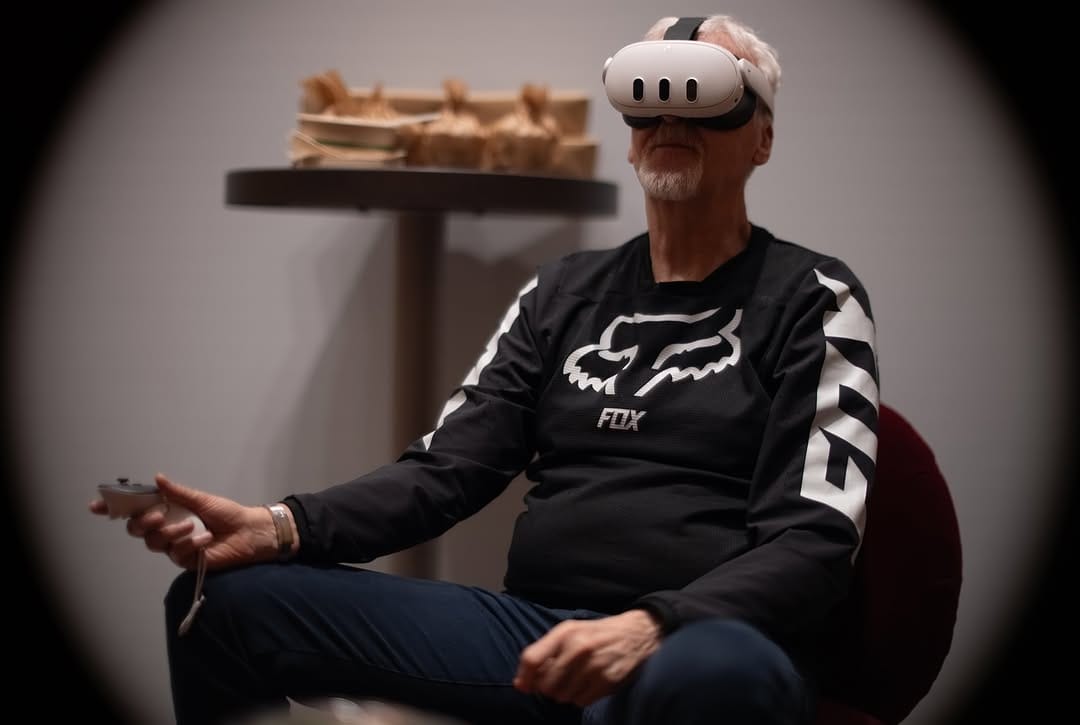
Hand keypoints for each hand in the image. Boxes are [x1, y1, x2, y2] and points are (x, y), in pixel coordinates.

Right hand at [89, 473, 281, 570]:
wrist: (249, 532)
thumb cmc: (228, 513)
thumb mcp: (202, 499)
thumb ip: (178, 492)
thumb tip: (157, 478)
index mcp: (168, 509)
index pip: (135, 509)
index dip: (114, 508)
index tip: (96, 505)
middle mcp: (166, 528)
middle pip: (137, 529)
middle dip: (144, 522)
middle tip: (158, 515)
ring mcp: (173, 545)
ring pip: (154, 542)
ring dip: (171, 533)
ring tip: (191, 527)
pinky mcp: (184, 560)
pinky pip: (176, 553)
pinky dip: (191, 544)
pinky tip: (206, 540)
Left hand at [513, 609, 660, 705]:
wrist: (637, 634)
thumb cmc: (597, 634)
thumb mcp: (571, 632)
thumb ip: (544, 653)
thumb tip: (520, 683)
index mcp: (565, 632)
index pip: (532, 658)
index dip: (524, 676)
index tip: (523, 686)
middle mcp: (578, 647)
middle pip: (545, 684)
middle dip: (548, 687)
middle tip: (558, 681)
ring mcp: (593, 665)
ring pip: (562, 696)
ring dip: (565, 693)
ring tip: (577, 679)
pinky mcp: (607, 681)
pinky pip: (580, 701)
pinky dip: (581, 697)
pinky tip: (590, 684)